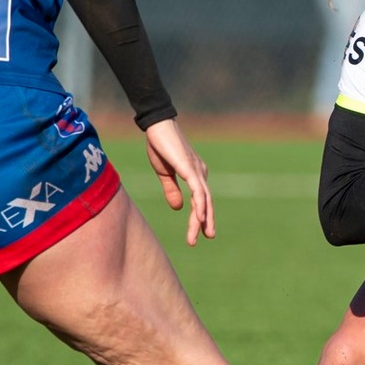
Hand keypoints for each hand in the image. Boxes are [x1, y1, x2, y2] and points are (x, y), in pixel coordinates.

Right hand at [143, 117, 213, 246]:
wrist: (157, 127)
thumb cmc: (161, 146)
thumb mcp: (165, 173)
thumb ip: (172, 190)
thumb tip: (179, 208)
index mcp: (196, 174)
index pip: (200, 200)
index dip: (200, 216)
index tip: (198, 233)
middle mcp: (200, 173)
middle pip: (206, 202)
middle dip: (206, 222)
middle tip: (207, 237)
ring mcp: (197, 170)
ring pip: (204, 199)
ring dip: (203, 218)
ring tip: (203, 234)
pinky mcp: (189, 168)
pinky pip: (198, 190)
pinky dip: (200, 204)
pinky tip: (201, 217)